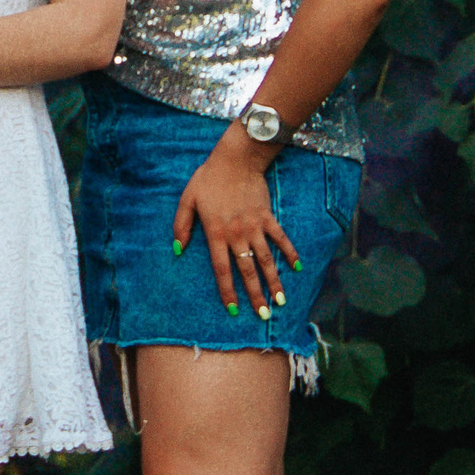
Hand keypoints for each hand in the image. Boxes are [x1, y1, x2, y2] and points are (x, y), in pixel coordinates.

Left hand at [173, 127, 301, 320]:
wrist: (236, 159)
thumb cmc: (209, 178)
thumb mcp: (187, 199)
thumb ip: (181, 225)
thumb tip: (177, 249)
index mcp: (216, 234)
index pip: (222, 270)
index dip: (227, 291)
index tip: (234, 309)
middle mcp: (237, 235)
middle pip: (247, 271)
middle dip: (255, 295)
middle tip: (262, 315)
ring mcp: (254, 227)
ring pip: (266, 260)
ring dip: (274, 282)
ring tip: (280, 301)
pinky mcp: (267, 217)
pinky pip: (280, 238)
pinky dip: (289, 252)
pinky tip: (297, 267)